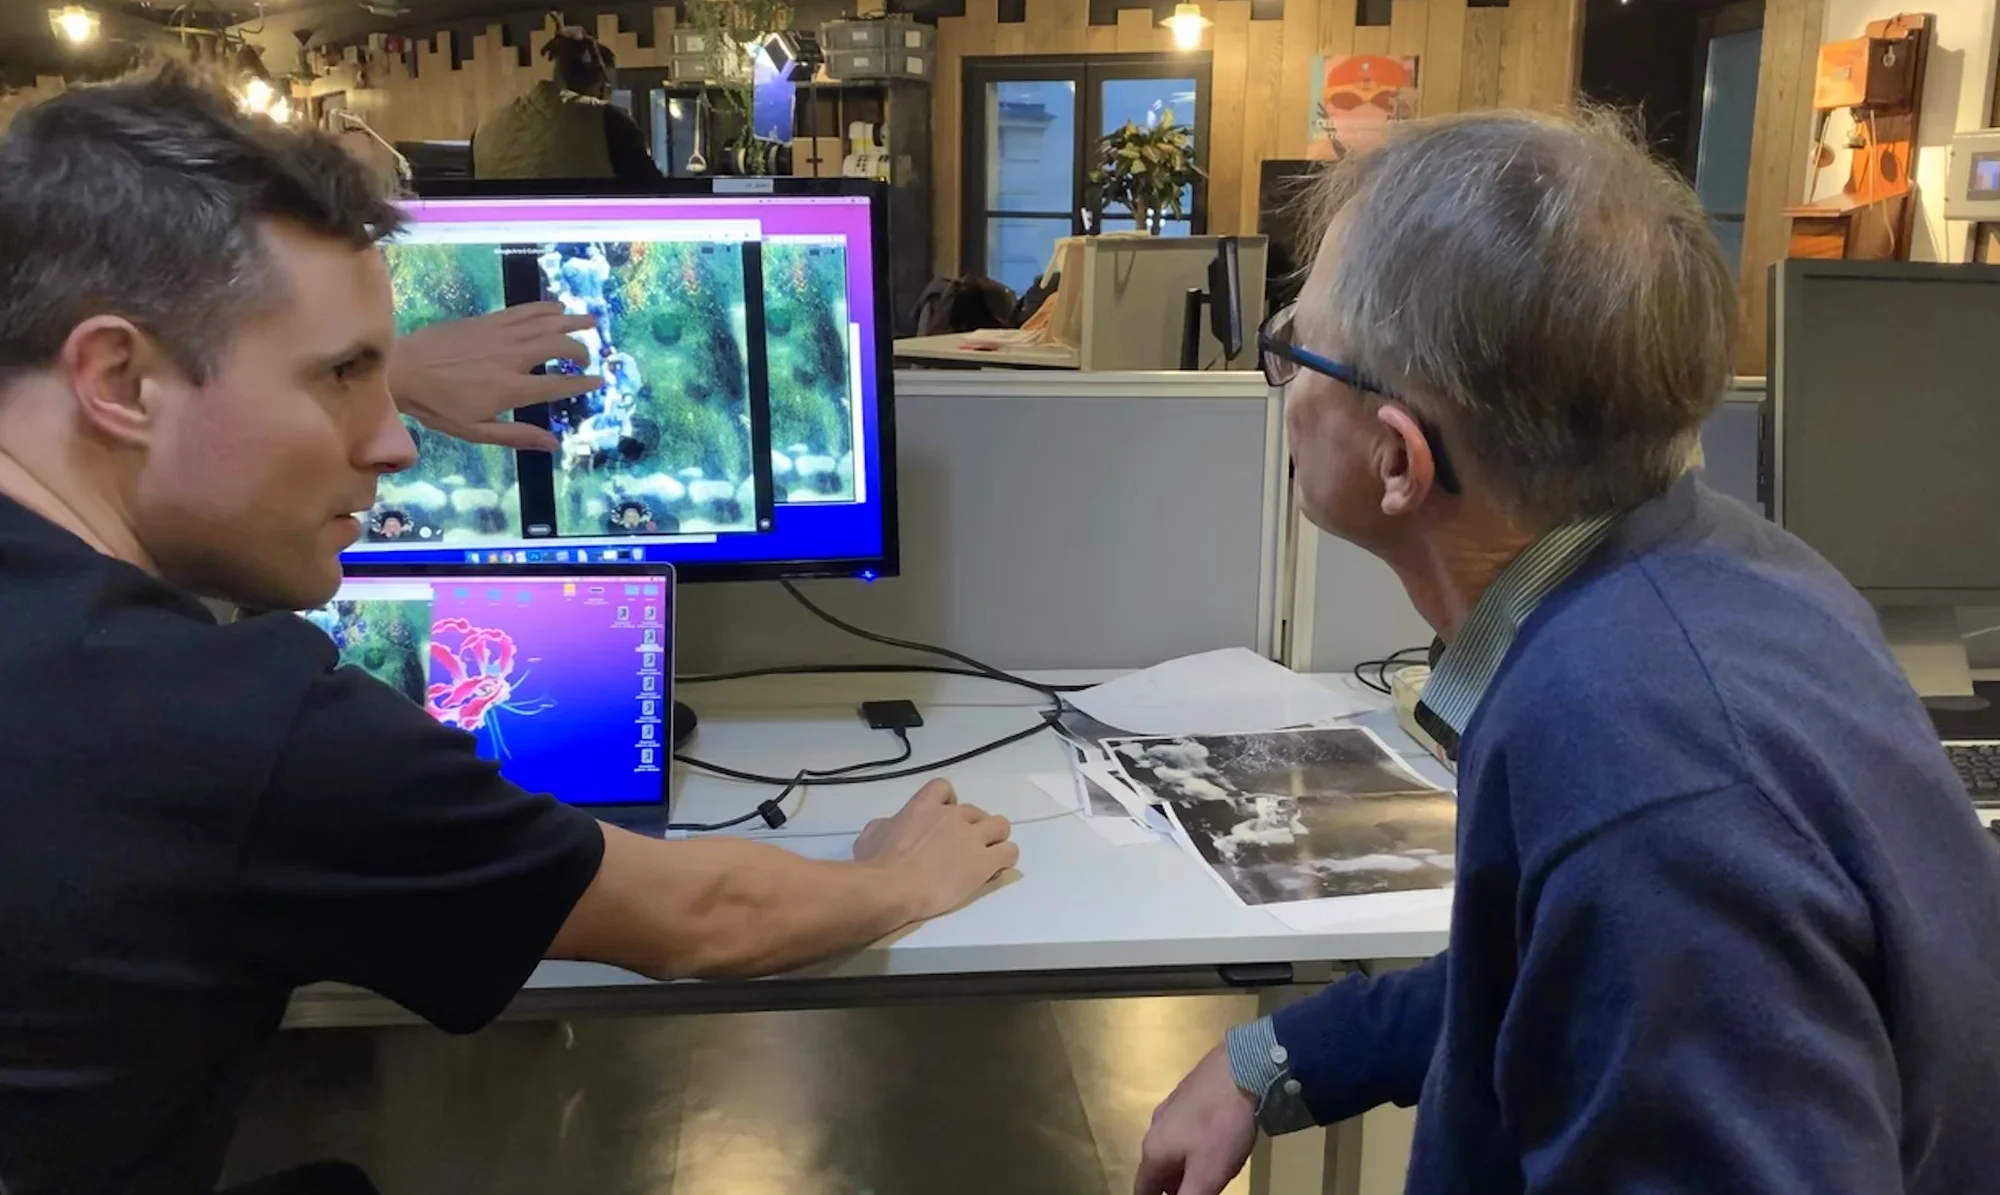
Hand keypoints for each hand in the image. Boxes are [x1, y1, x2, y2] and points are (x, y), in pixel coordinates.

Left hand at [389, 303, 603, 451]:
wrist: (401, 368)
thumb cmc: (437, 406)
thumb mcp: (475, 431)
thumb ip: (516, 436)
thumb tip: (553, 444)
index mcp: (510, 389)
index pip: (557, 384)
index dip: (582, 382)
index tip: (598, 381)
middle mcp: (511, 357)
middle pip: (557, 347)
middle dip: (578, 351)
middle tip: (586, 358)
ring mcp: (499, 334)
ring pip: (545, 323)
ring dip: (571, 321)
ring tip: (590, 320)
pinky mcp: (487, 320)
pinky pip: (523, 310)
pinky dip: (544, 307)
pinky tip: (556, 307)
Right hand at [853, 780, 1018, 919]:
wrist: (892, 887)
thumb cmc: (876, 864)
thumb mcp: (871, 835)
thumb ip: (887, 825)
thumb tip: (890, 826)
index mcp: (923, 806)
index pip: (944, 789)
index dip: (948, 803)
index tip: (943, 819)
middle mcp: (952, 816)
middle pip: (976, 811)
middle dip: (972, 826)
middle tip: (963, 847)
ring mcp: (971, 838)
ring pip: (1000, 825)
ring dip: (995, 837)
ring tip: (987, 854)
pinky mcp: (984, 862)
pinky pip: (1009, 852)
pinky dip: (1005, 857)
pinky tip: (996, 868)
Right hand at [1135, 1046, 1257, 1194]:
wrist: (1240, 1069)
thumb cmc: (1221, 1126)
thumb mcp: (1207, 1174)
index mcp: (1154, 1150)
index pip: (1143, 1188)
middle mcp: (1155, 1127)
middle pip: (1157, 1168)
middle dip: (1172, 1185)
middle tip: (1194, 1191)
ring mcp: (1170, 1107)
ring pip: (1170, 1145)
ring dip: (1182, 1164)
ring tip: (1205, 1171)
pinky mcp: (1187, 1093)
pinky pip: (1183, 1127)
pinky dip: (1192, 1142)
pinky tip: (1212, 1140)